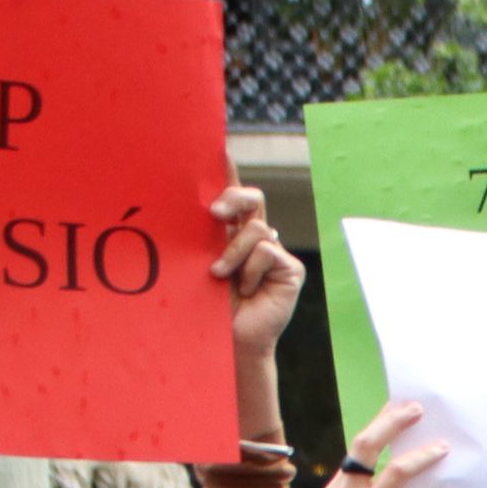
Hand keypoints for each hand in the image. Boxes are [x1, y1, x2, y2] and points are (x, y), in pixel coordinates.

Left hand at [208, 185, 301, 438]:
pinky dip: (251, 270)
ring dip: (232, 254)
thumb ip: (202, 234)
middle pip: (251, 198)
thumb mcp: (196, 261)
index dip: (227, 169)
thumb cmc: (204, 304)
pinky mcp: (290, 270)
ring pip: (256, 229)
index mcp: (229, 233)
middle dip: (233, 198)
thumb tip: (198, 205)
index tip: (217, 146)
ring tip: (221, 277)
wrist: (228, 341)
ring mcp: (275, 253)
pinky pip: (268, 251)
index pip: (230, 194)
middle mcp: (254, 238)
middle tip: (214, 213)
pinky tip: (247, 289)